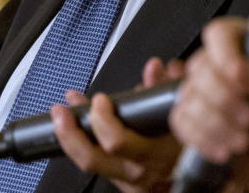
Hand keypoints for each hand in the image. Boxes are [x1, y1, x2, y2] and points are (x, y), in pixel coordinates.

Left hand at [52, 57, 184, 192]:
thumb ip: (165, 90)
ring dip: (68, 137)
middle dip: (72, 132)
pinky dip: (79, 143)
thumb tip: (155, 67)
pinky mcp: (116, 182)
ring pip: (86, 162)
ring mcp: (123, 180)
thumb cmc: (187, 148)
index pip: (117, 142)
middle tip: (65, 109)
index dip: (104, 120)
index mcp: (152, 155)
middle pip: (91, 158)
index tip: (102, 99)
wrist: (186, 178)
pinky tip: (75, 124)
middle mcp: (134, 171)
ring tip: (61, 114)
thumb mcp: (180, 115)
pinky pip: (92, 163)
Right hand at [169, 17, 248, 192]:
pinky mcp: (197, 120)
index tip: (236, 76)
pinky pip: (181, 121)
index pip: (221, 34)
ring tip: (243, 142)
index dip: (223, 54)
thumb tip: (237, 67)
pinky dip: (201, 139)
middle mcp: (225, 67)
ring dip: (214, 125)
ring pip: (187, 97)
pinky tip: (225, 151)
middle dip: (222, 101)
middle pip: (200, 69)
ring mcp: (208, 93)